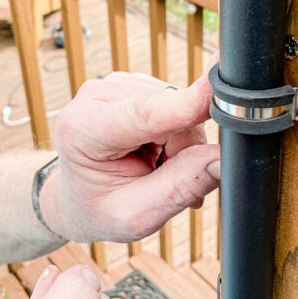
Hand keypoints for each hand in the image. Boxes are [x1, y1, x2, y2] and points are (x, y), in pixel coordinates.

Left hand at [45, 69, 220, 242]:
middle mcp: (97, 95)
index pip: (145, 113)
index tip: (218, 92)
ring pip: (179, 104)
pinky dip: (177, 131)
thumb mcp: (136, 215)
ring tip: (157, 168)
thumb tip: (221, 159)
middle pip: (172, 109)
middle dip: (185, 147)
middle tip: (167, 181)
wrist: (76, 196)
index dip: (186, 104)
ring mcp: (117, 83)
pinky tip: (158, 150)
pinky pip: (177, 102)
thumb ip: (180, 186)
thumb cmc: (98, 208)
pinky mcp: (135, 82)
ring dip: (181, 141)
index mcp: (83, 128)